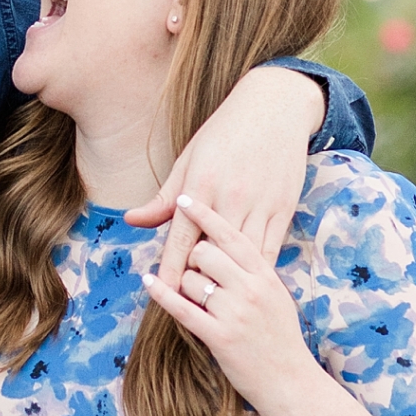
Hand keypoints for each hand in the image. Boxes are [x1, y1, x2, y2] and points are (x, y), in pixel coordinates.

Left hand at [126, 66, 324, 295]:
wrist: (275, 109)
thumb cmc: (225, 133)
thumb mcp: (189, 160)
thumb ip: (163, 198)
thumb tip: (131, 221)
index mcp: (202, 186)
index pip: (181, 238)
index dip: (172, 269)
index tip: (162, 293)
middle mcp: (231, 199)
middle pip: (210, 253)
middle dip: (197, 282)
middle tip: (187, 306)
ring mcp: (260, 206)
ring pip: (241, 257)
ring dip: (228, 281)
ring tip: (216, 305)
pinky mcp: (283, 210)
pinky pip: (269, 250)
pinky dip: (256, 271)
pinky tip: (248, 287)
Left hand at [141, 196, 313, 412]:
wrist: (291, 381)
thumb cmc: (281, 338)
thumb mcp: (276, 296)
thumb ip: (254, 270)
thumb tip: (230, 244)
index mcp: (266, 275)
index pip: (231, 235)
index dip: (205, 215)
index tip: (186, 199)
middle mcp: (251, 289)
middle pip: (205, 252)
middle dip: (192, 256)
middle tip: (195, 268)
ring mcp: (235, 313)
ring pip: (191, 278)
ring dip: (184, 284)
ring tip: (197, 297)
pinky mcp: (219, 336)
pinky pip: (181, 308)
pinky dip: (161, 293)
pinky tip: (148, 280)